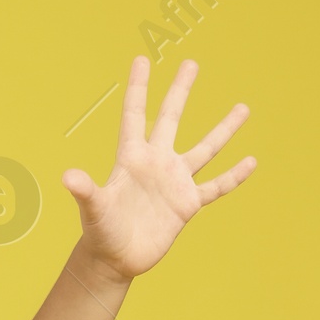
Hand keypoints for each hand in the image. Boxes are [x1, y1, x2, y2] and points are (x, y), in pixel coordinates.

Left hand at [62, 57, 255, 281]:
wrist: (116, 260)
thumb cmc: (100, 233)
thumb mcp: (93, 210)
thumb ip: (85, 191)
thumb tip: (68, 177)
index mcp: (132, 158)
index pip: (135, 115)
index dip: (138, 88)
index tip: (141, 59)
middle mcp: (156, 163)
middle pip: (170, 118)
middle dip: (180, 91)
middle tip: (191, 63)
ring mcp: (174, 181)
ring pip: (205, 149)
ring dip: (224, 129)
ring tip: (243, 108)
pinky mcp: (187, 204)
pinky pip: (215, 187)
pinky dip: (233, 176)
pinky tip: (251, 162)